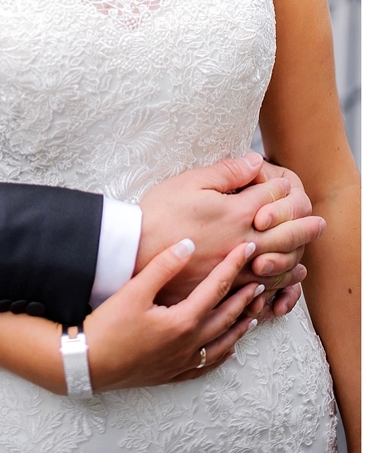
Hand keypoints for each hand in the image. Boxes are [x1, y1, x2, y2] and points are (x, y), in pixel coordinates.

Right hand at [85, 239, 261, 390]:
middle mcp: (190, 343)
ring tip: (254, 314)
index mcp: (183, 321)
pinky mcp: (173, 373)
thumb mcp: (134, 290)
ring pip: (223, 343)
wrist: (89, 363)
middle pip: (226, 316)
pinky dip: (223, 354)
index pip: (216, 288)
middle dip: (245, 297)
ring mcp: (183, 361)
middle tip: (260, 280)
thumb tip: (188, 244)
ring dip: (240, 326)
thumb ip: (163, 266)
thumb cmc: (109, 326)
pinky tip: (229, 350)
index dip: (233, 266)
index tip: (247, 250)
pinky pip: (208, 364)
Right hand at [136, 153, 323, 305]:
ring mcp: (234, 269)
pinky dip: (278, 285)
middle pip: (285, 232)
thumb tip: (254, 161)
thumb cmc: (157, 213)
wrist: (133, 251)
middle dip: (304, 225)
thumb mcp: (189, 181)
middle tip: (318, 222)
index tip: (285, 184)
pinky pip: (261, 290)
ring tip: (306, 254)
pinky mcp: (225, 288)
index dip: (280, 188)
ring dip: (296, 256)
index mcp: (234, 212)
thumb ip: (226, 172)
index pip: (272, 198)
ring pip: (279, 264)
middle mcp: (241, 242)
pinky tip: (281, 282)